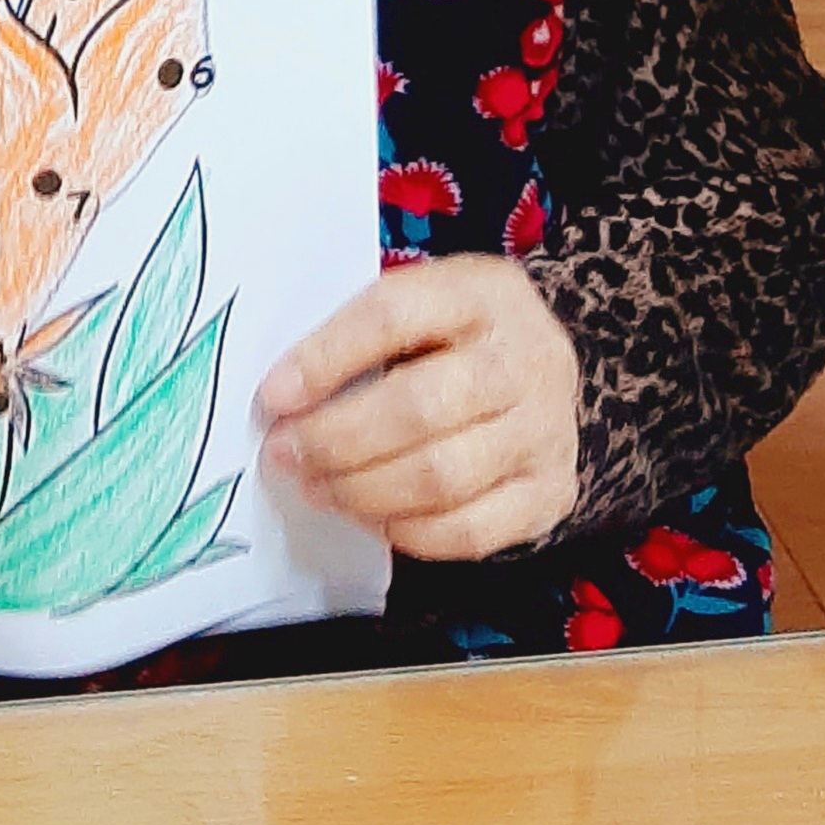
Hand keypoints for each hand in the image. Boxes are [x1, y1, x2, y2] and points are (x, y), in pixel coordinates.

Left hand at [255, 258, 579, 563]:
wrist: (543, 369)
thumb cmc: (457, 335)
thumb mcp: (422, 300)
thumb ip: (361, 335)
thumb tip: (284, 396)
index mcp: (483, 292)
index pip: (394, 315)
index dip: (325, 358)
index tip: (273, 396)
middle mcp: (525, 359)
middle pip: (419, 407)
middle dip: (335, 439)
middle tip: (284, 453)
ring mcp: (546, 431)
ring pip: (441, 477)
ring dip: (360, 490)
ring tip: (316, 486)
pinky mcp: (551, 493)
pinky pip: (470, 532)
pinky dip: (407, 532)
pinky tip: (369, 515)